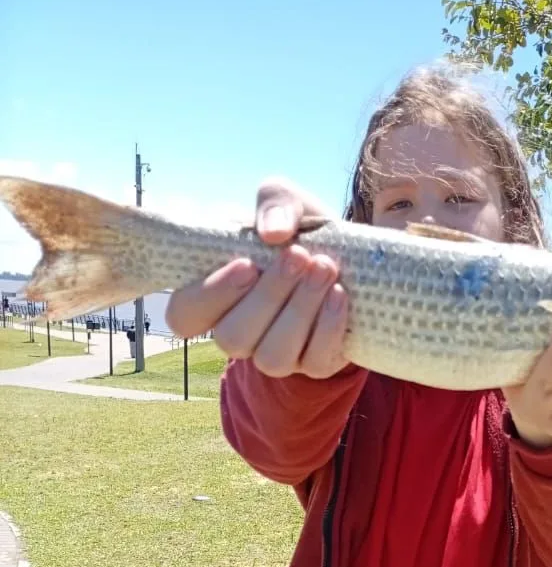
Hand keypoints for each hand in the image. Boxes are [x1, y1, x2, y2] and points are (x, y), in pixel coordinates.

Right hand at [164, 177, 349, 378]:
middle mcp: (238, 332)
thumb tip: (274, 232)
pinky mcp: (314, 364)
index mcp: (213, 296)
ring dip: (300, 311)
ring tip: (325, 268)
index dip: (210, 296)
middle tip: (299, 255)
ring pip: (273, 357)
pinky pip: (314, 362)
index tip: (246, 264)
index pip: (185, 315)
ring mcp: (275, 355)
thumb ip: (275, 203)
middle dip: (268, 296)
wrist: (350, 256)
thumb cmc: (301, 230)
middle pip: (232, 337)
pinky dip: (328, 327)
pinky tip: (338, 294)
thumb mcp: (285, 202)